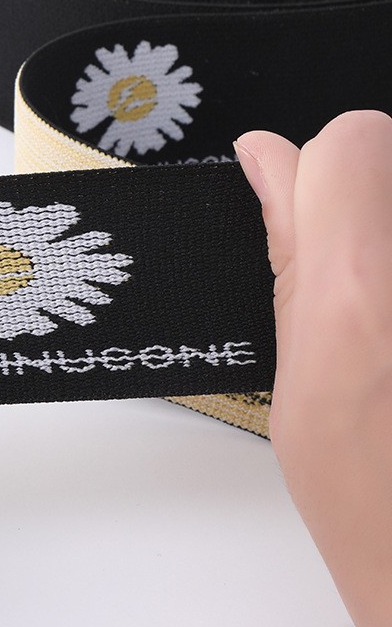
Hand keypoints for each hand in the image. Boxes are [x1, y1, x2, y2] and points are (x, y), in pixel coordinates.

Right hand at [234, 111, 391, 626]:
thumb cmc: (377, 504)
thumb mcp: (298, 372)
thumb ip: (288, 247)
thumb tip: (264, 157)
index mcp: (362, 289)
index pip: (352, 140)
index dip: (315, 169)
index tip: (298, 206)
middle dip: (358, 197)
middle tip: (353, 278)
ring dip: (383, 233)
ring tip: (385, 314)